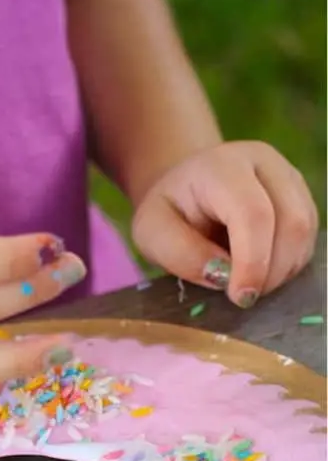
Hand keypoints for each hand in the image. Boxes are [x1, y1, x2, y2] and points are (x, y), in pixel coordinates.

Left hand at [132, 141, 317, 308]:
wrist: (187, 190)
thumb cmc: (168, 212)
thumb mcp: (151, 232)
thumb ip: (180, 253)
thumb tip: (222, 275)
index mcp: (221, 166)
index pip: (253, 214)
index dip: (253, 262)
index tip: (240, 297)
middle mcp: (264, 163)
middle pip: (291, 222)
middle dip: (271, 272)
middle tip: (243, 298)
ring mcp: (288, 177)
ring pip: (305, 232)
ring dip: (282, 271)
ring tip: (248, 284)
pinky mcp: (301, 196)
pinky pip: (308, 238)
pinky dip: (288, 265)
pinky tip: (261, 272)